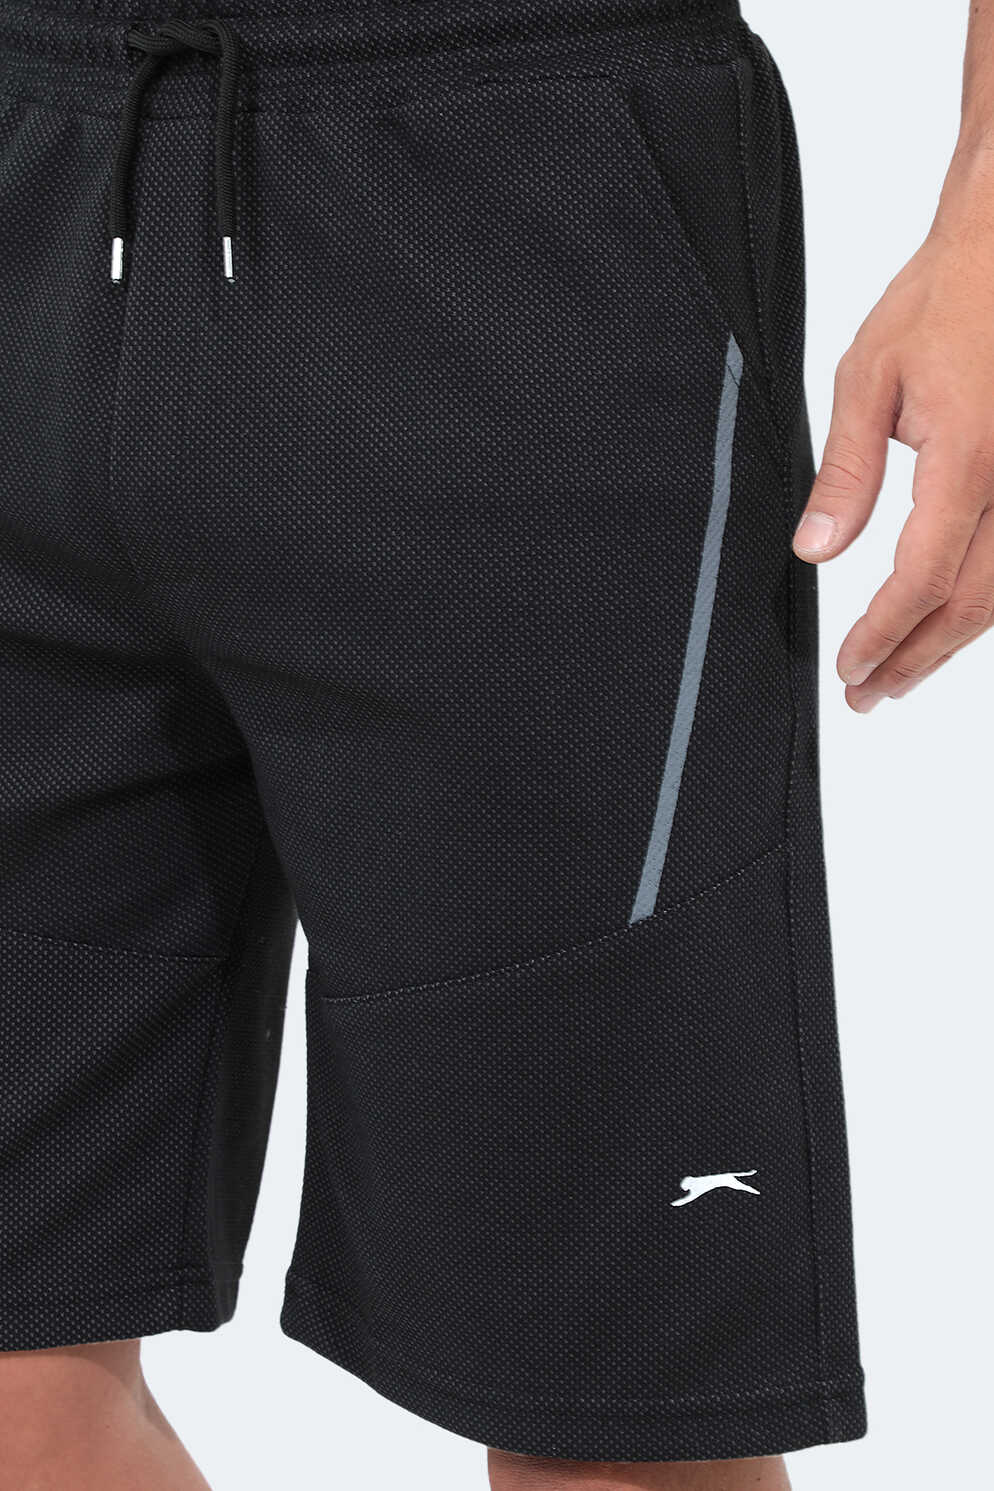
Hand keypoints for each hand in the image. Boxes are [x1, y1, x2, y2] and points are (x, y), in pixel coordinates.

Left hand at [792, 149, 993, 711]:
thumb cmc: (944, 298)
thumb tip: (816, 549)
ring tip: (904, 677)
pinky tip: (952, 624)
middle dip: (917, 659)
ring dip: (954, 644)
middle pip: (973, 604)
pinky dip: (984, 604)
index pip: (923, 578)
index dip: (884, 634)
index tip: (850, 666)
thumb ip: (845, 471)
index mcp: (970, 460)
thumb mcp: (869, 377)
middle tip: (870, 696)